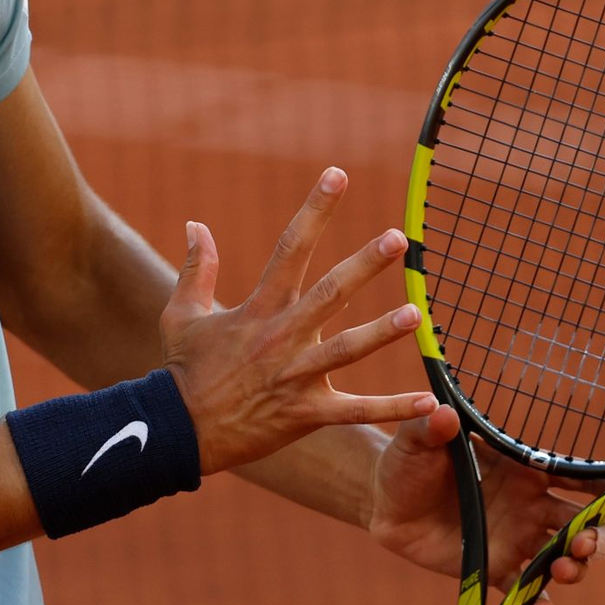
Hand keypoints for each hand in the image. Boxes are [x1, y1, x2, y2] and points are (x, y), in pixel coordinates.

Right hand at [160, 167, 437, 475]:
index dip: (315, 209)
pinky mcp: (305, 414)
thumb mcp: (182, 312)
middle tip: (397, 238)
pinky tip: (427, 400)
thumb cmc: (183, 369)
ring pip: (347, 350)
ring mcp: (295, 376)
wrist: (177, 430)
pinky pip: (356, 411)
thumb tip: (195, 223)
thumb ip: (196, 267)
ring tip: (416, 314)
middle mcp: (282, 336)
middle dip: (365, 264)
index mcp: (259, 308)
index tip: (338, 175)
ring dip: (382, 332)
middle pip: (330, 293)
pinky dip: (393, 409)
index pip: (292, 247)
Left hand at [367, 405, 604, 604]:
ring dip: (575, 568)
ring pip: (564, 559)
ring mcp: (516, 539)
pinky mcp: (496, 568)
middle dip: (599, 536)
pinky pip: (528, 593)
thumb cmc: (408, 460)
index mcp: (519, 468)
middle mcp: (528, 504)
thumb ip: (430, 427)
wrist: (383, 500)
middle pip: (584, 523)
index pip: (576, 476)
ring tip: (562, 569)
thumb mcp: (415, 438)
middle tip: (588, 543)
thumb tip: (441, 412)